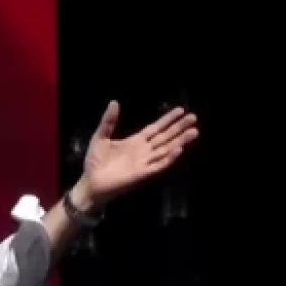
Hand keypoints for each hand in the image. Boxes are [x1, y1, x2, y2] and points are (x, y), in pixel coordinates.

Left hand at [74, 101, 198, 207]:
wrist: (91, 183)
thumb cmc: (95, 162)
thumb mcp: (100, 137)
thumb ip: (108, 122)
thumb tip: (114, 102)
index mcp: (135, 141)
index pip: (155, 128)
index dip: (167, 119)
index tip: (181, 110)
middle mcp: (143, 150)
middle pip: (165, 137)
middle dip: (179, 128)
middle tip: (194, 117)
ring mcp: (144, 162)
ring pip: (166, 149)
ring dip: (180, 141)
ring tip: (194, 131)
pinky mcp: (142, 174)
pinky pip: (159, 165)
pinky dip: (169, 158)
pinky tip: (179, 149)